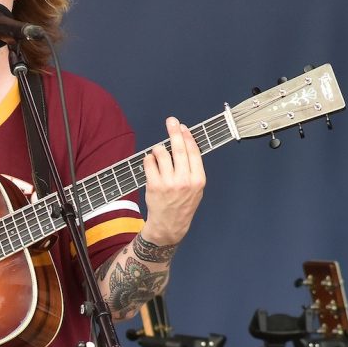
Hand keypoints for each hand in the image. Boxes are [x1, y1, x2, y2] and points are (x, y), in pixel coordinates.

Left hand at [140, 117, 205, 245]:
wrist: (170, 225)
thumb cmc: (183, 204)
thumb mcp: (196, 189)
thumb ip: (192, 169)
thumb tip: (185, 143)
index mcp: (198, 180)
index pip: (193, 152)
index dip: (187, 137)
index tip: (183, 127)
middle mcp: (185, 180)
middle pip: (178, 149)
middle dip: (174, 132)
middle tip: (171, 121)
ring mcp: (168, 183)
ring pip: (161, 153)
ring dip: (158, 148)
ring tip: (158, 152)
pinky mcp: (154, 185)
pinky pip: (149, 163)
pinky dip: (148, 159)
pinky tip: (151, 161)